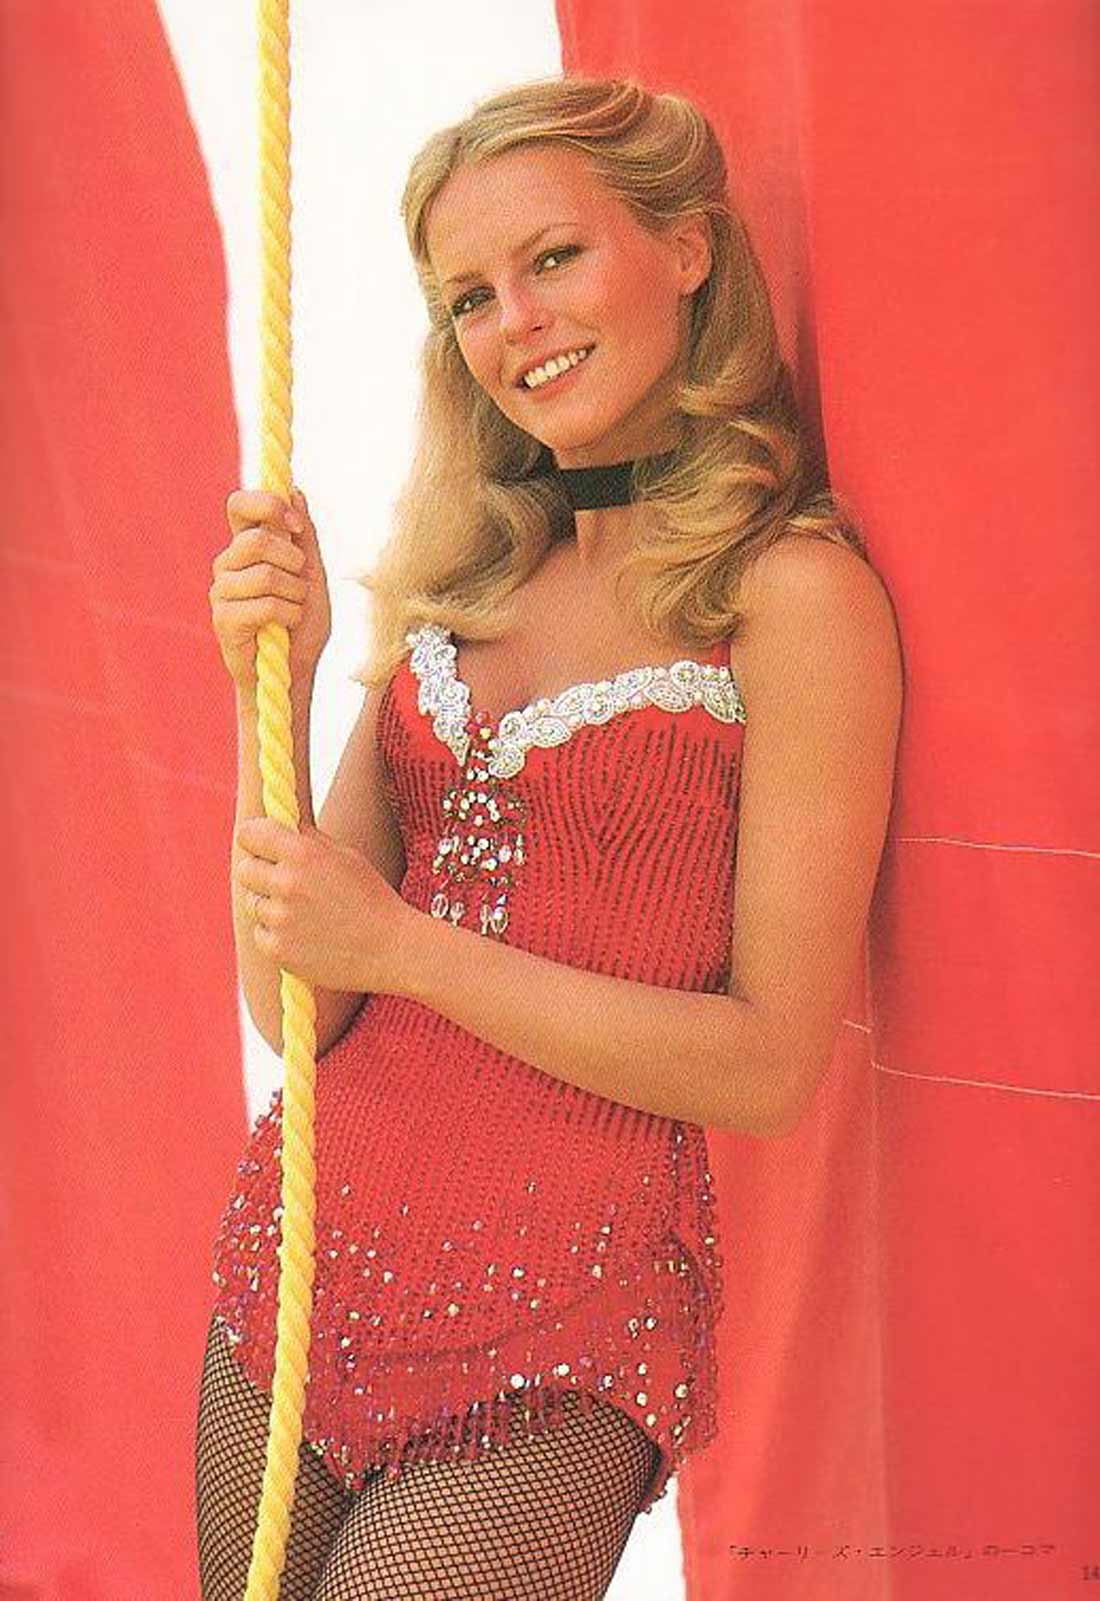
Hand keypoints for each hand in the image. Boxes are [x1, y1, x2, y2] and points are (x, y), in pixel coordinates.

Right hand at [211, 486, 331, 690]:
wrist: (293, 672)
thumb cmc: (301, 624)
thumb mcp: (313, 575)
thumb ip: (305, 536)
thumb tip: (296, 490)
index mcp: (247, 548)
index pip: (239, 505)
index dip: (267, 505)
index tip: (296, 524)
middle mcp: (228, 564)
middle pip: (257, 540)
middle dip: (294, 562)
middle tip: (301, 585)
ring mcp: (221, 590)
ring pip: (266, 574)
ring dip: (296, 595)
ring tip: (294, 611)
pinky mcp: (223, 619)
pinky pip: (266, 604)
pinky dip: (289, 615)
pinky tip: (285, 627)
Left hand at [234, 816, 411, 993]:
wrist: (392, 950)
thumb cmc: (371, 898)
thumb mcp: (346, 856)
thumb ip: (308, 839)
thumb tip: (281, 825)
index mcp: (304, 852)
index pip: (249, 834)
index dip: (255, 839)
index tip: (263, 846)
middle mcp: (287, 882)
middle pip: (245, 869)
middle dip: (261, 873)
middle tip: (285, 883)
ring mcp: (280, 918)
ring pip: (253, 903)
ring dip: (271, 906)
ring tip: (306, 915)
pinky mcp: (276, 949)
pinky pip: (260, 934)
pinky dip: (276, 935)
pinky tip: (306, 936)